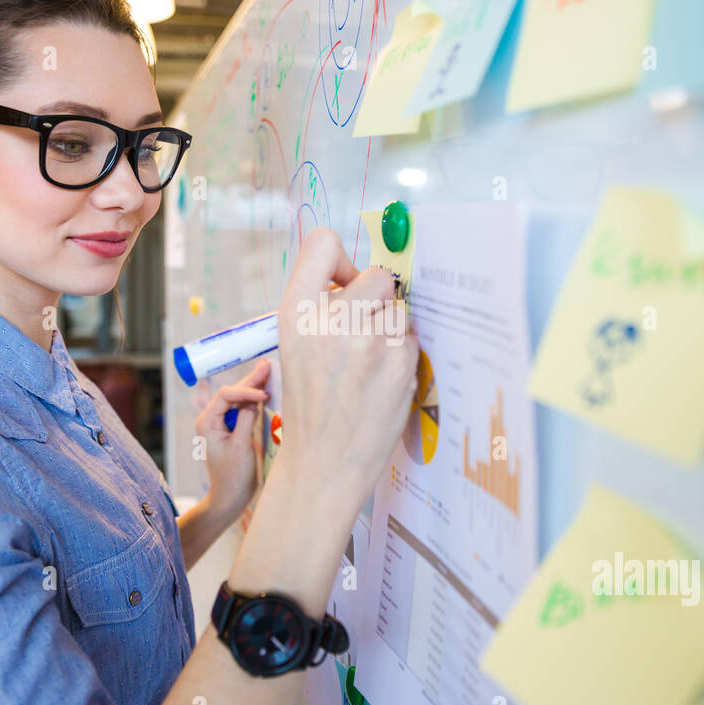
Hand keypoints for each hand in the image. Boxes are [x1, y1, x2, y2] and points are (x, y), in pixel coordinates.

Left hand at [194, 359, 270, 528]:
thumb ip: (246, 418)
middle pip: (231, 393)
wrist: (230, 497)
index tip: (264, 395)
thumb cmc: (233, 475)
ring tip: (267, 371)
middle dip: (250, 381)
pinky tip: (264, 390)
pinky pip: (242, 410)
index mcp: (207, 422)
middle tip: (267, 365)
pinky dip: (254, 400)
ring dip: (253, 387)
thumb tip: (254, 399)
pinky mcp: (230, 429)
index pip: (226, 396)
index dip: (246, 391)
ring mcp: (220, 424)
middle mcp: (210, 419)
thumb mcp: (241, 445)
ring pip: (237, 399)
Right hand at [275, 228, 418, 519]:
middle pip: (377, 274)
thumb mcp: (292, 345)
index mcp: (295, 312)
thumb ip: (319, 304)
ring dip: (390, 329)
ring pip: (399, 309)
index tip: (344, 283)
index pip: (323, 242)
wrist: (322, 463)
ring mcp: (369, 343)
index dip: (342, 260)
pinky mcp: (399, 365)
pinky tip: (380, 381)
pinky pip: (411, 339)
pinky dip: (401, 355)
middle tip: (363, 329)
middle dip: (376, 298)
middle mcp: (331, 321)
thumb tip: (360, 275)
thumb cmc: (309, 402)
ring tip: (368, 363)